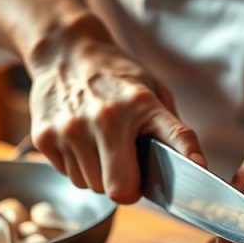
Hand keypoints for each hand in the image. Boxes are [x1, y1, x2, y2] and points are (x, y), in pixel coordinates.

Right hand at [28, 37, 205, 203]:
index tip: (198, 168)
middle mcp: (105, 118)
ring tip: (98, 145)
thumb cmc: (114, 76)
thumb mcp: (151, 89)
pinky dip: (76, 166)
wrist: (65, 52)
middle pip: (119, 190)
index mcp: (140, 104)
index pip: (172, 137)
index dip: (185, 158)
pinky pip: (69, 176)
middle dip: (125, 186)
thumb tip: (193, 166)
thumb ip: (171, 128)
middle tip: (124, 166)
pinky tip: (79, 141)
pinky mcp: (45, 138)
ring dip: (98, 175)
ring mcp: (71, 129)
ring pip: (91, 185)